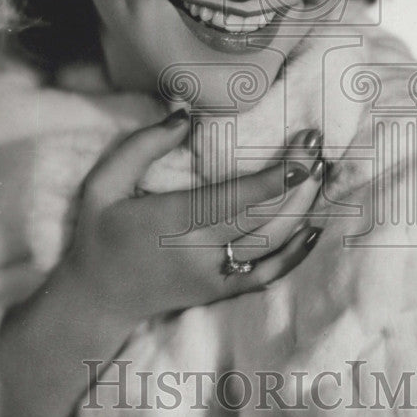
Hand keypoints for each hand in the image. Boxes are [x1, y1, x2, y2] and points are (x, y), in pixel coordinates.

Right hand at [0, 110, 322, 416]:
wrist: (95, 299)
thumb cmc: (99, 234)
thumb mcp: (102, 183)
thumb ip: (141, 147)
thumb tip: (187, 117)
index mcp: (172, 220)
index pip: (237, 197)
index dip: (278, 174)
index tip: (305, 146)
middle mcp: (199, 251)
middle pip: (265, 217)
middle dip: (300, 181)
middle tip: (319, 147)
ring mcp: (214, 276)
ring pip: (273, 244)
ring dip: (304, 209)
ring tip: (321, 175)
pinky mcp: (220, 291)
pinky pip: (267, 275)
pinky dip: (295, 254)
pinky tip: (313, 228)